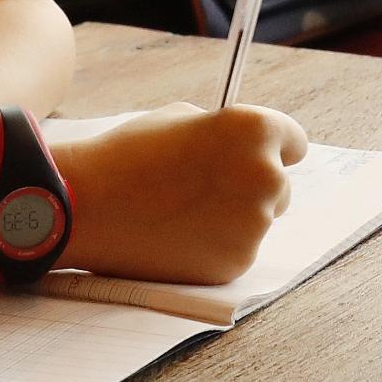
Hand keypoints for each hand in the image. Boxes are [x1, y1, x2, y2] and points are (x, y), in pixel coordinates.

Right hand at [59, 102, 307, 284]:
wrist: (87, 205)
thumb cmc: (129, 154)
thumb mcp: (181, 118)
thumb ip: (223, 132)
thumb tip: (243, 149)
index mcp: (255, 131)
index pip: (294, 141)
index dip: (273, 148)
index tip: (261, 156)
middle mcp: (265, 177)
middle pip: (279, 185)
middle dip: (250, 187)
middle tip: (207, 188)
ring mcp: (253, 226)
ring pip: (257, 221)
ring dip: (233, 218)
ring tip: (183, 211)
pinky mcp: (235, 263)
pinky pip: (236, 251)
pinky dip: (216, 247)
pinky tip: (178, 235)